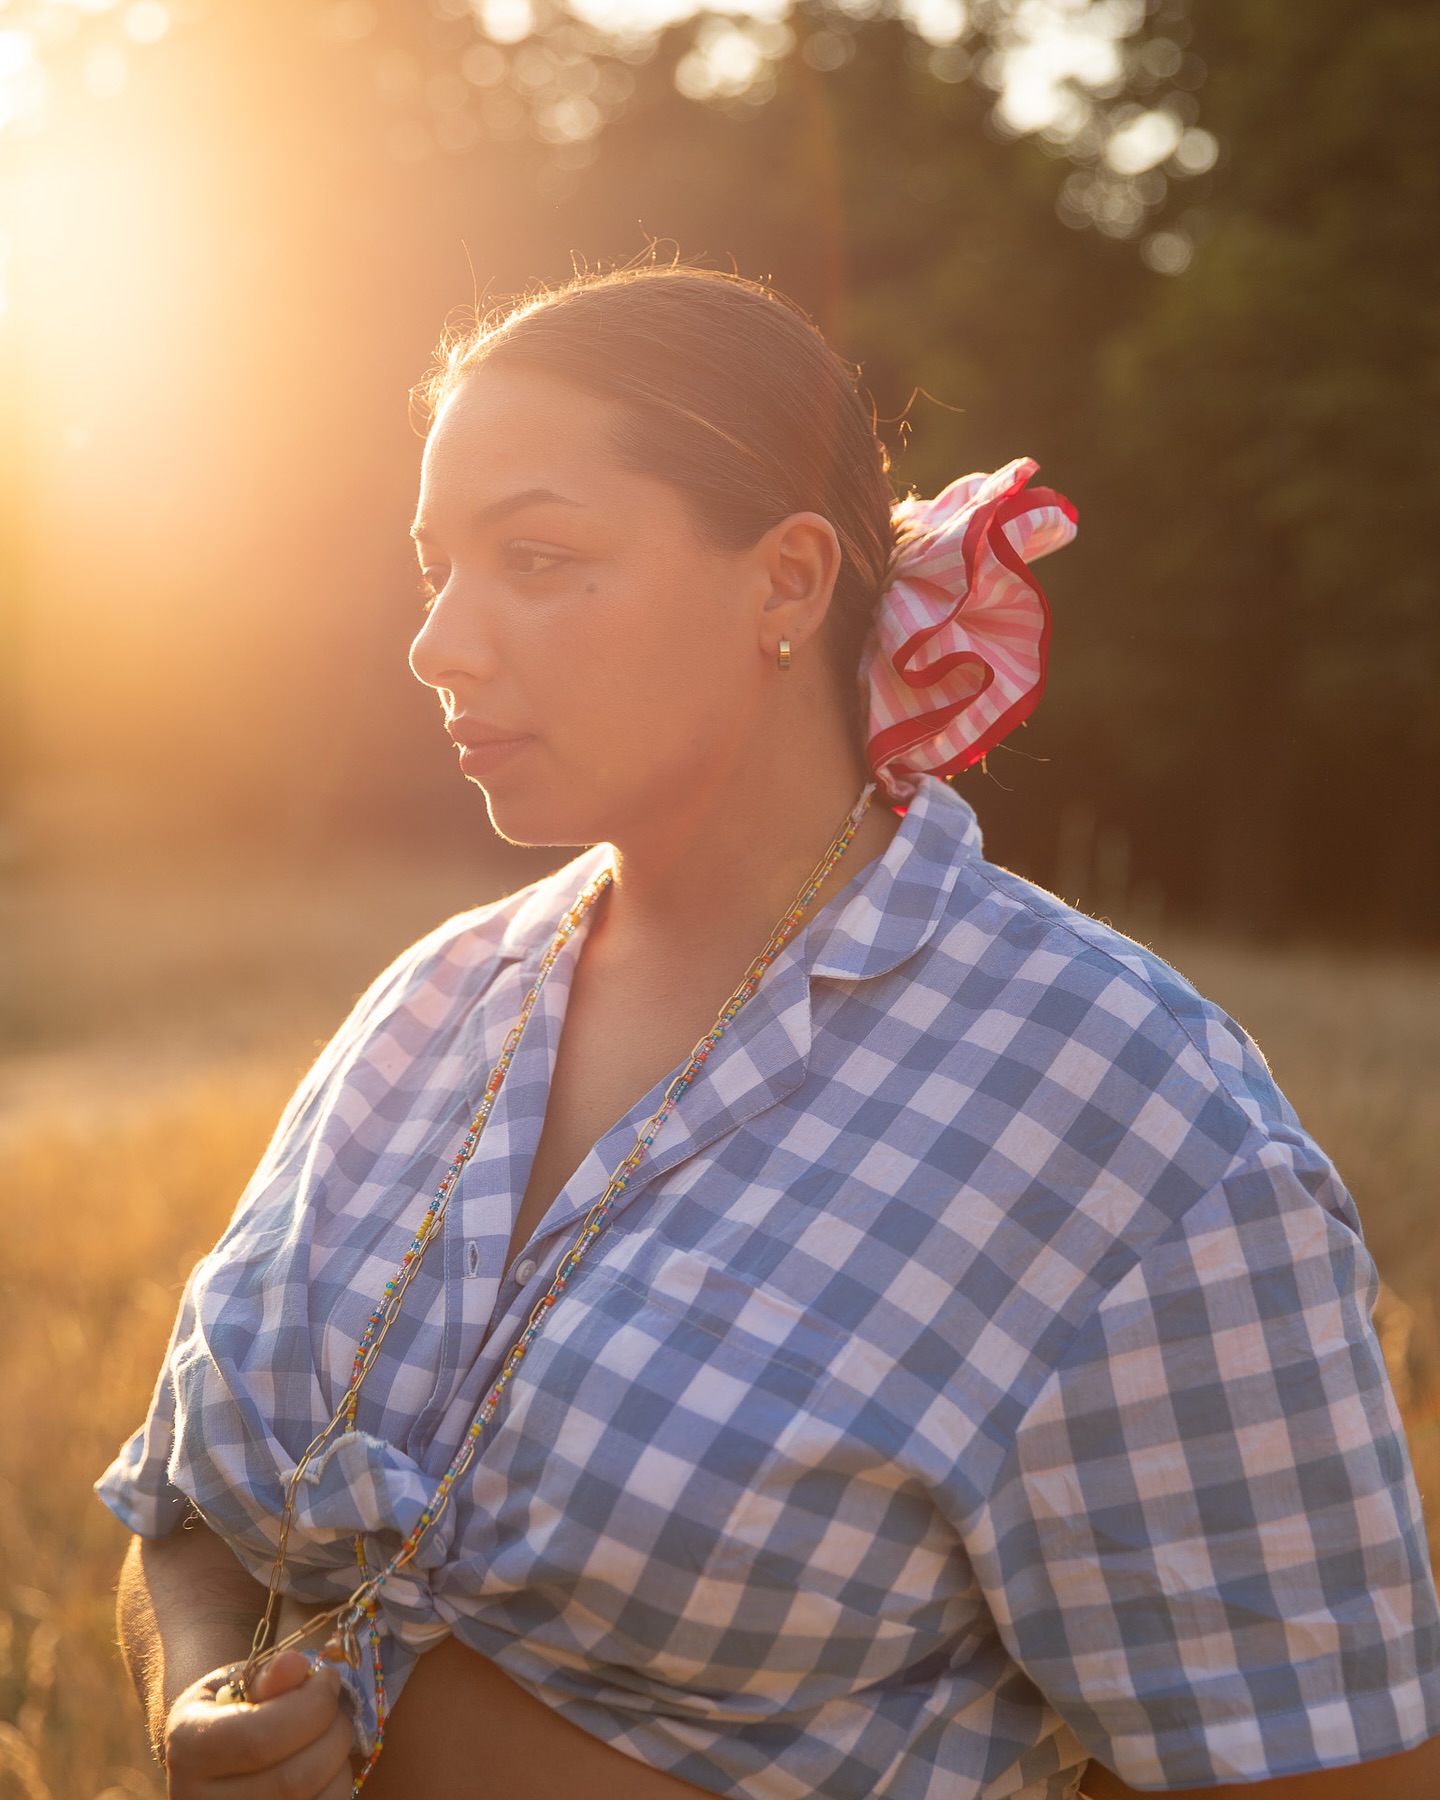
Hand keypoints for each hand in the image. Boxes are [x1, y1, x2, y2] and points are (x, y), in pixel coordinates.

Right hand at [162, 1650, 353, 1798]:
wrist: (209, 1763)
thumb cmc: (230, 1712)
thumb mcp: (237, 1682)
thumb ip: (267, 1676)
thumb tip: (296, 1665)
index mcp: (188, 1748)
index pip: (261, 1739)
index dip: (312, 1706)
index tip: (328, 1681)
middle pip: (293, 1780)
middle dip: (335, 1735)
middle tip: (338, 1712)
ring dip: (341, 1767)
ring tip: (331, 1741)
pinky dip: (336, 1791)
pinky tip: (327, 1772)